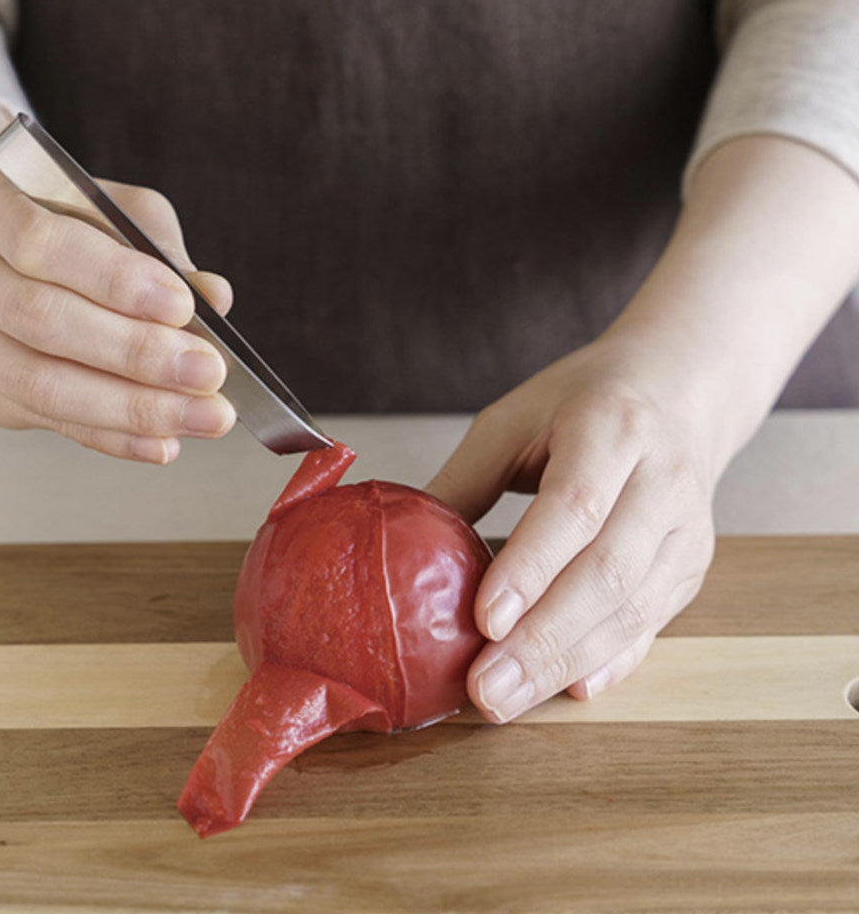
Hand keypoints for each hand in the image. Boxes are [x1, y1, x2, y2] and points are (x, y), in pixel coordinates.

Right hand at [0, 160, 234, 462]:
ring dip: (132, 408)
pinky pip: (48, 422)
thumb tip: (214, 297)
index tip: (182, 306)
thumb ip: (162, 252)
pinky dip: (113, 437)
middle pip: (39, 318)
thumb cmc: (66, 223)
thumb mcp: (119, 212)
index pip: (40, 241)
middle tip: (208, 372)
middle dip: (136, 354)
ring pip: (39, 383)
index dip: (114, 279)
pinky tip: (163, 441)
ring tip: (202, 415)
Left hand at [425, 334, 718, 721]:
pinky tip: (570, 689)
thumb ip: (464, 482)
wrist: (677, 391)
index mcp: (612, 429)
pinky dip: (609, 661)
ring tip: (507, 699)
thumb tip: (398, 548)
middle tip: (485, 689)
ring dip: (567, 662)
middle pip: (608, 572)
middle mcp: (663, 480)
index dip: (531, 567)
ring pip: (634, 609)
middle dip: (543, 640)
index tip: (484, 620)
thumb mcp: (513, 420)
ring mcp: (686, 528)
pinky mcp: (691, 565)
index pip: (574, 506)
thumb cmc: (583, 403)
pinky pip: (653, 623)